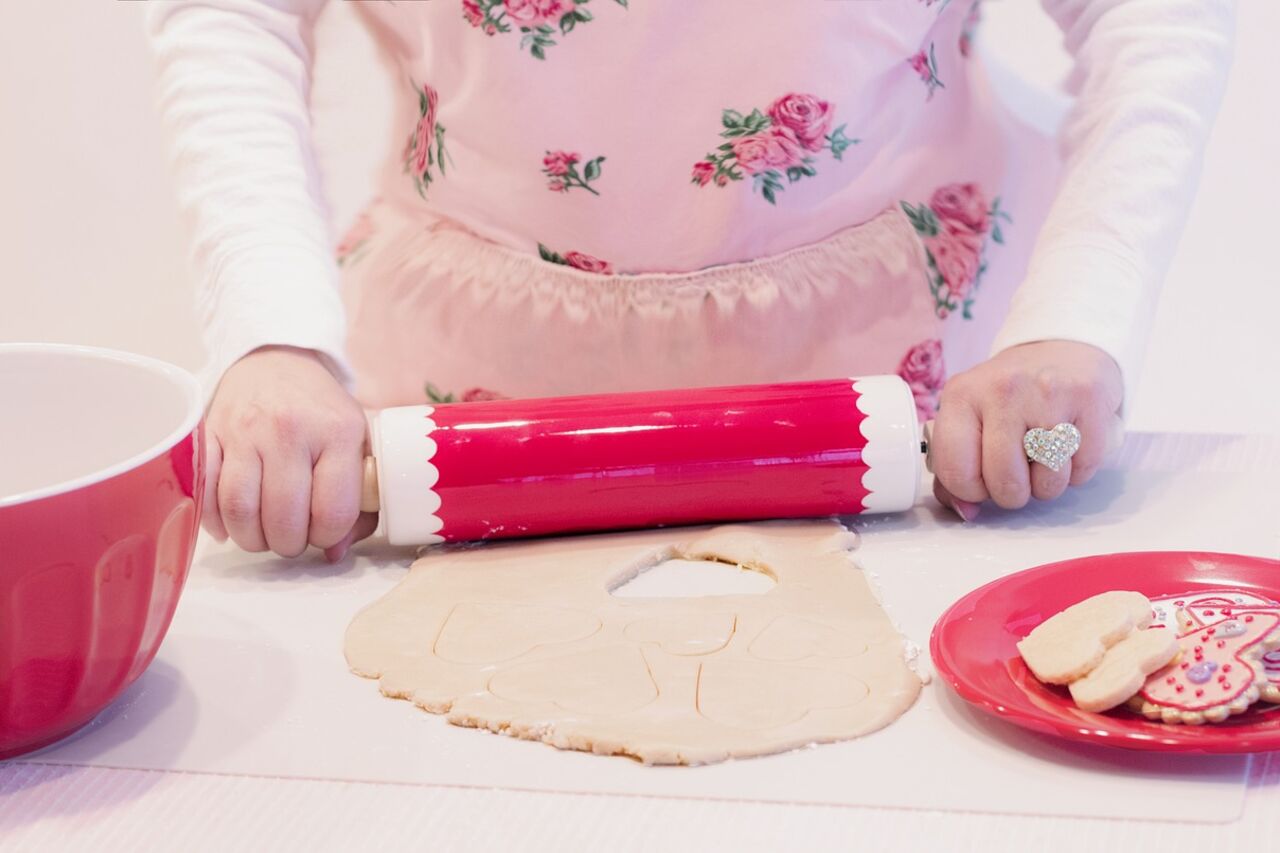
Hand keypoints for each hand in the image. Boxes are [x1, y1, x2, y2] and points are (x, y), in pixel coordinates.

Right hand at [203, 346, 376, 560]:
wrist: (278, 361)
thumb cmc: (321, 410)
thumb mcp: (358, 442)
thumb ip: (358, 501)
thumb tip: (334, 553)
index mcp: (337, 432)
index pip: (332, 511)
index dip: (327, 537)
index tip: (324, 533)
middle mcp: (290, 430)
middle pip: (283, 518)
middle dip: (288, 544)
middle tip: (291, 538)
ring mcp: (246, 431)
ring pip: (239, 510)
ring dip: (251, 538)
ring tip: (263, 535)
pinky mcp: (209, 433)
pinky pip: (205, 492)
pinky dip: (214, 519)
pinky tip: (231, 522)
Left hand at [930, 340, 1123, 519]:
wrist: (1063, 347)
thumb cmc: (1009, 395)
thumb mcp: (970, 418)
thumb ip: (956, 469)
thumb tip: (965, 513)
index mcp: (961, 395)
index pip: (956, 472)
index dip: (971, 490)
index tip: (982, 479)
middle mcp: (1002, 390)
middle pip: (1006, 483)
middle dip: (1013, 492)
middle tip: (1018, 470)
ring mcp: (1047, 393)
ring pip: (1048, 483)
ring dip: (1047, 483)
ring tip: (1043, 454)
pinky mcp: (1089, 399)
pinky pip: (1083, 469)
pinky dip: (1077, 470)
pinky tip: (1068, 444)